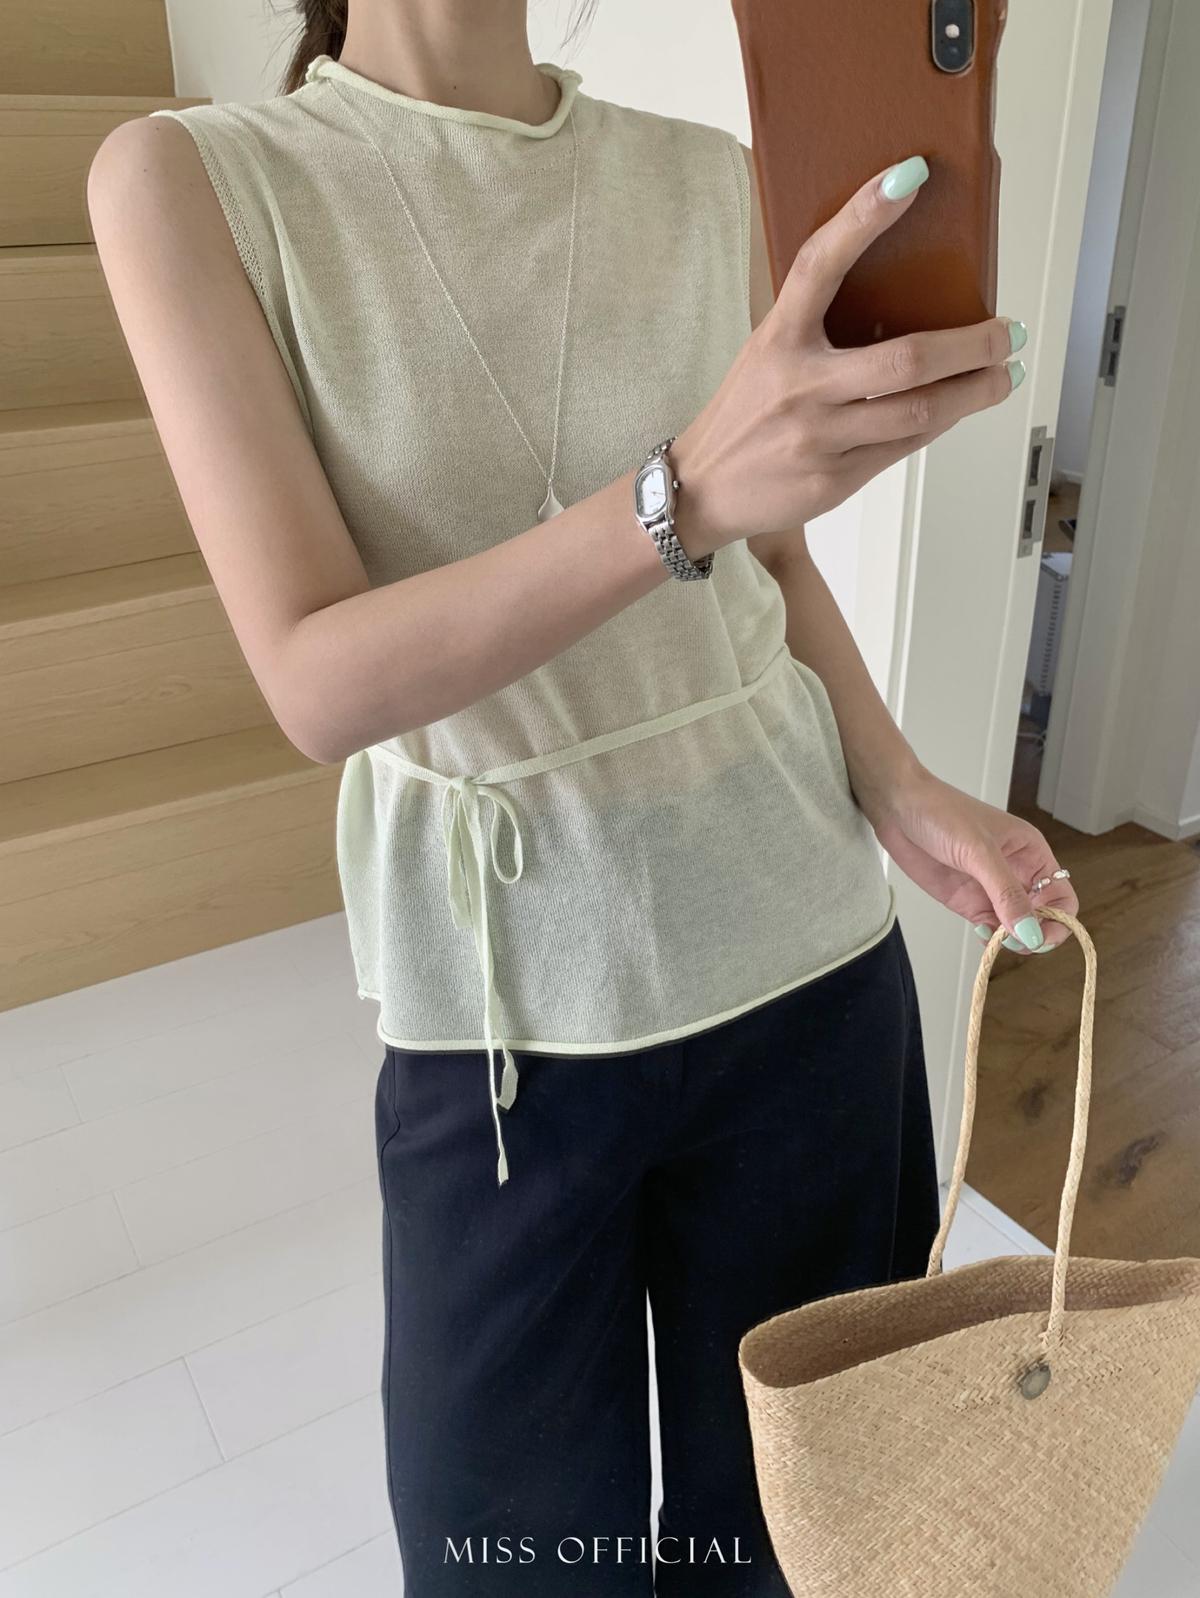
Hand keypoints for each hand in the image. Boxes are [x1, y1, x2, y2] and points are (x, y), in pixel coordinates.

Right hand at [671, 154, 1025, 559]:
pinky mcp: (832, 480)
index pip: (819, 265)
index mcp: (777, 339)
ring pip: (918, 412)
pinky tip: (957, 408)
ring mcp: (818, 437)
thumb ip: (817, 327)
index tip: (909, 177)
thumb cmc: (744, 414)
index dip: (862, 217)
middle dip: (971, 345)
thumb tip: (901, 297)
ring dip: (973, 391)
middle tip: (1006, 332)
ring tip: (1000, 376)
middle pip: (905, 360)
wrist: (701, 490)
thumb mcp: (767, 354)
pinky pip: (903, 447)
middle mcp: (800, 386)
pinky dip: (939, 423)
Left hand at [867, 766, 1079, 953]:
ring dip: (1011, 939)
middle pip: (1043, 916)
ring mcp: (991, 889)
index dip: (1058, 919)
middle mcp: (1016, 873)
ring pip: (1016, 926)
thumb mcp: (979, 851)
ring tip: (995, 937)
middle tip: (1015, 941)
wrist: (898, 808)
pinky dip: (990, 939)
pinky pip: (989, 928)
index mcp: (1031, 853)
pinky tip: (981, 934)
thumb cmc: (941, 812)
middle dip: (1035, 934)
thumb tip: (1030, 932)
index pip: (1061, 895)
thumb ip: (1006, 893)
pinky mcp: (967, 900)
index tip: (1040, 935)